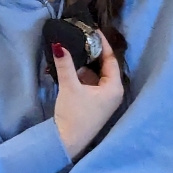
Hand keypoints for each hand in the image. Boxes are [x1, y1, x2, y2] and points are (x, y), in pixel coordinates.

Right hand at [52, 32, 123, 158]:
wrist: (66, 143)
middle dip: (92, 53)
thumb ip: (65, 64)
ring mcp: (104, 99)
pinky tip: (70, 67)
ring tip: (73, 49)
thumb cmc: (74, 115)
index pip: (111, 59)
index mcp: (114, 87)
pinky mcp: (94, 104)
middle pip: (104, 66)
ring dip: (84, 65)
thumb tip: (58, 44)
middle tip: (81, 37)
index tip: (92, 30)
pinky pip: (90, 83)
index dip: (102, 43)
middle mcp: (113, 92)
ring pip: (95, 75)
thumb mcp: (69, 87)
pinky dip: (80, 75)